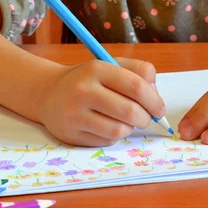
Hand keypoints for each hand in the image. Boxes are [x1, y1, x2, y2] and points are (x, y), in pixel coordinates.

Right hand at [39, 57, 164, 145]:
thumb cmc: (89, 80)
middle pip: (130, 111)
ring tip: (125, 121)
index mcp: (97, 69)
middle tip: (146, 118)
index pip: (136, 86)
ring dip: (129, 128)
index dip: (154, 101)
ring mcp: (74, 114)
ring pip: (119, 130)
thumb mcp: (111, 66)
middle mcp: (83, 90)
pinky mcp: (71, 134)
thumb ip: (138, 73)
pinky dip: (114, 136)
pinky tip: (106, 126)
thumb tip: (156, 97)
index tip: (159, 109)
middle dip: (145, 118)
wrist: (48, 93)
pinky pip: (106, 141)